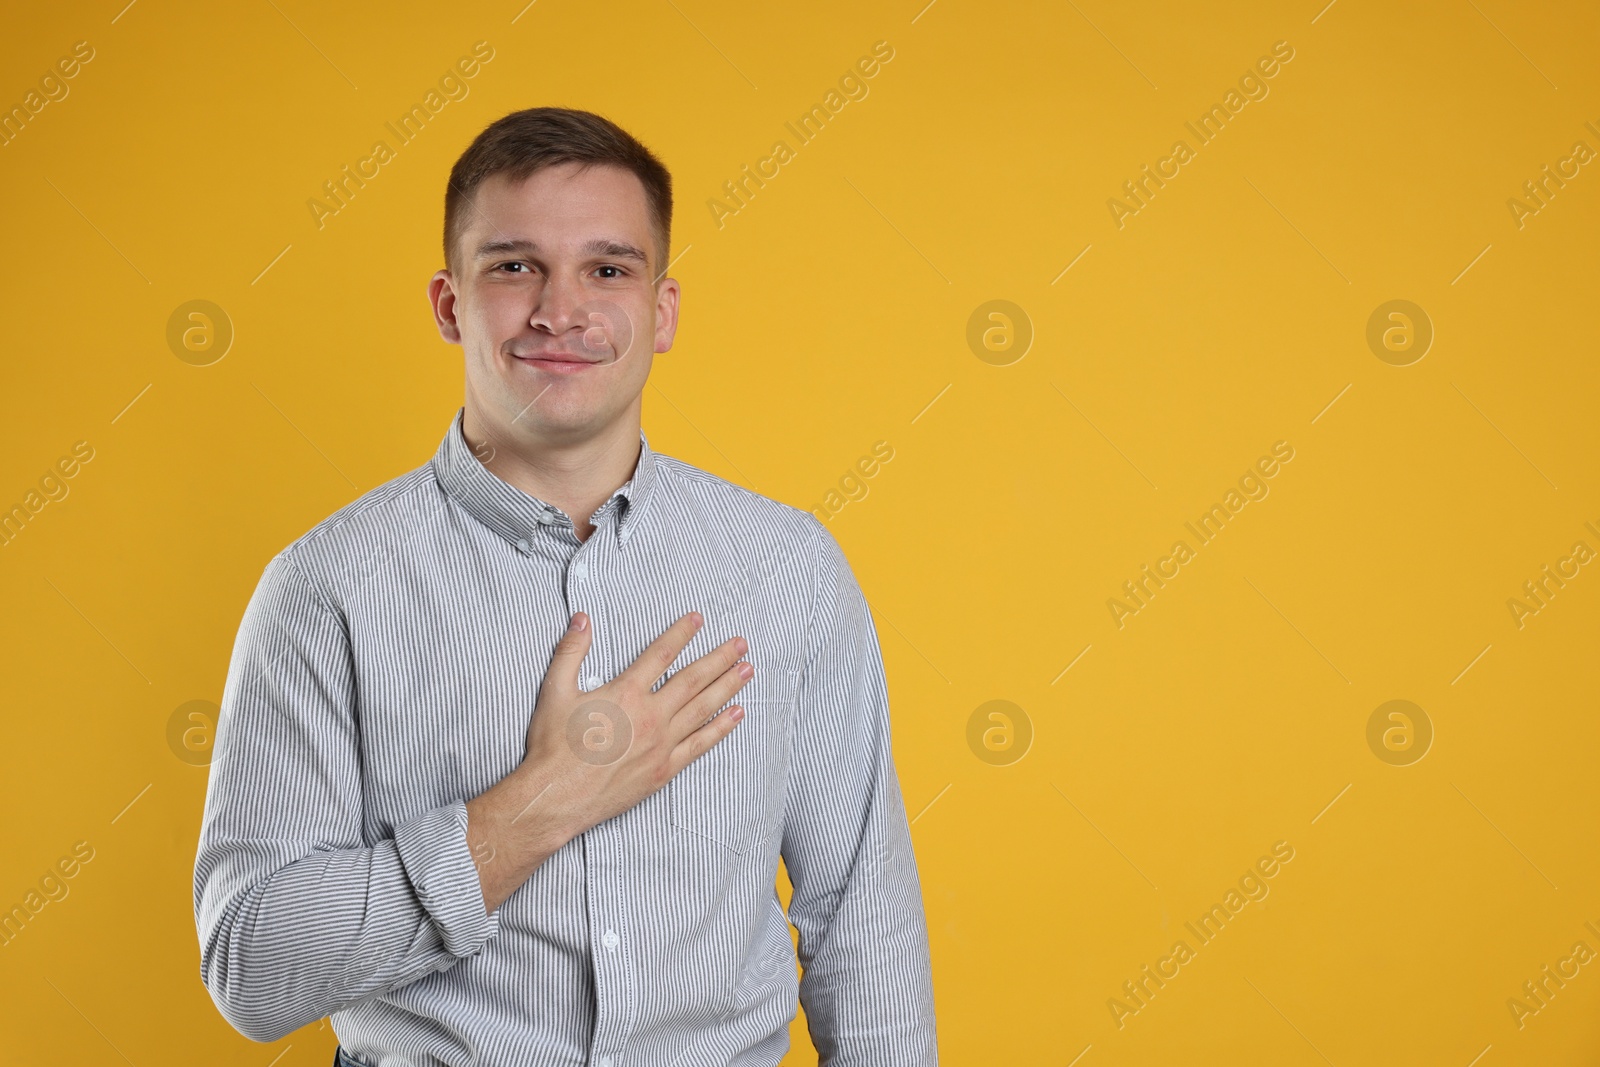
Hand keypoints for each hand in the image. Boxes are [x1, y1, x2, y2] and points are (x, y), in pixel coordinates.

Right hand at [465, 610, 752, 912]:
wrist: (556, 798)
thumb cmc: (554, 747)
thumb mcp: (555, 692)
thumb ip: (571, 652)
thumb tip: (582, 619)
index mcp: (626, 693)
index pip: (661, 655)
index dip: (681, 634)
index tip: (698, 619)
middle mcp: (650, 716)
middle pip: (694, 680)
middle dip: (720, 658)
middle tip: (741, 643)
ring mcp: (662, 744)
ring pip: (703, 708)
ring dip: (728, 687)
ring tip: (747, 670)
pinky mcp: (665, 770)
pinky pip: (700, 744)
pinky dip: (721, 728)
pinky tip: (737, 715)